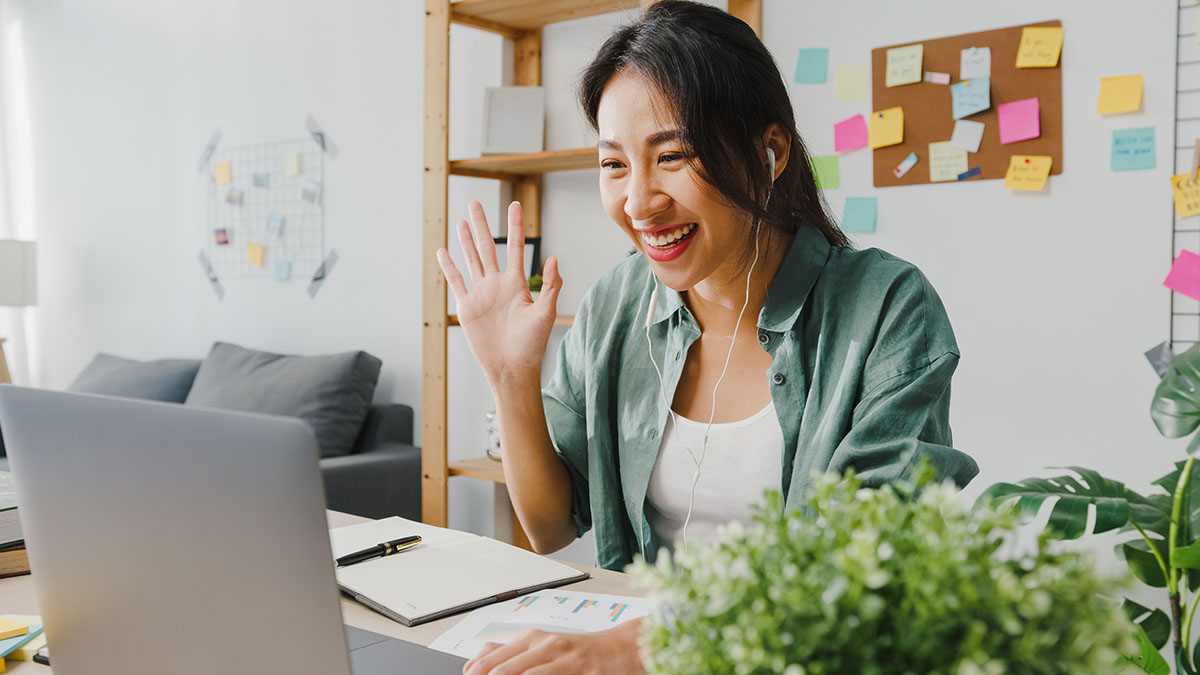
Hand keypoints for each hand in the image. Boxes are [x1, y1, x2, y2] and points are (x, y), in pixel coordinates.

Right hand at [437, 201, 562, 386]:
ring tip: (460, 220)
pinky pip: (456, 282)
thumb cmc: (532, 344)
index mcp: (517, 284)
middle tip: (475, 203)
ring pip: (471, 260)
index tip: (515, 204)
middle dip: (481, 225)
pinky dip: (449, 267)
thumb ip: (551, 286)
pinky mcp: (467, 307)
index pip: (515, 247)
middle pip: (487, 247)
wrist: (512, 368)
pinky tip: (443, 251)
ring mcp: (481, 294)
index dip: (515, 226)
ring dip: (465, 241)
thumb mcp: (546, 313)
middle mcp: (497, 284)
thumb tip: (554, 257)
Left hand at [462, 619, 644, 674]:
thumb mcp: (543, 645)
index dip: (475, 674)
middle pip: (503, 670)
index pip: (491, 660)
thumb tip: (475, 658)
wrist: (623, 648)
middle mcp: (546, 646)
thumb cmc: (580, 651)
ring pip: (524, 674)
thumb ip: (509, 651)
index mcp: (532, 639)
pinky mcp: (583, 673)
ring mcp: (565, 660)